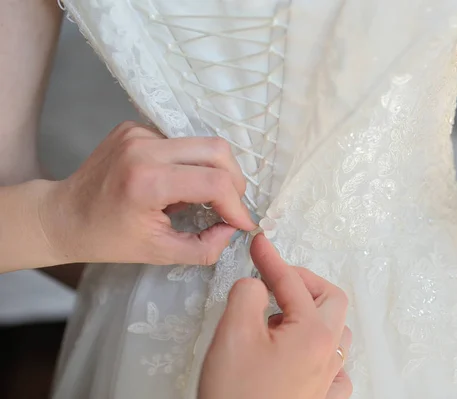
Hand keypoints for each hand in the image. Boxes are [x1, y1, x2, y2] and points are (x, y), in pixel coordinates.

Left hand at [40, 121, 255, 265]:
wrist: (62, 215)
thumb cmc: (107, 239)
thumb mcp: (158, 253)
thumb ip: (204, 248)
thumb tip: (232, 230)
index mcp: (147, 182)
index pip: (214, 182)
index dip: (236, 205)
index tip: (242, 224)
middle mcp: (144, 148)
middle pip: (216, 150)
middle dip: (234, 181)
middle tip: (230, 207)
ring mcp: (138, 132)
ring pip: (202, 143)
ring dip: (214, 171)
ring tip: (204, 196)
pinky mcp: (135, 127)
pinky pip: (181, 142)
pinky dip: (190, 164)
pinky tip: (176, 183)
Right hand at [198, 233, 351, 398]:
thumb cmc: (237, 396)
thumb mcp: (233, 334)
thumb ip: (248, 294)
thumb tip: (257, 285)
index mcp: (312, 334)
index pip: (293, 282)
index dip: (272, 259)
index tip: (259, 244)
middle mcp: (328, 355)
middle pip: (331, 301)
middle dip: (303, 282)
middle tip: (274, 279)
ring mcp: (327, 381)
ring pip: (337, 333)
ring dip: (313, 314)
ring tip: (281, 317)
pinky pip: (335, 367)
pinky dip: (320, 350)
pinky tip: (299, 355)